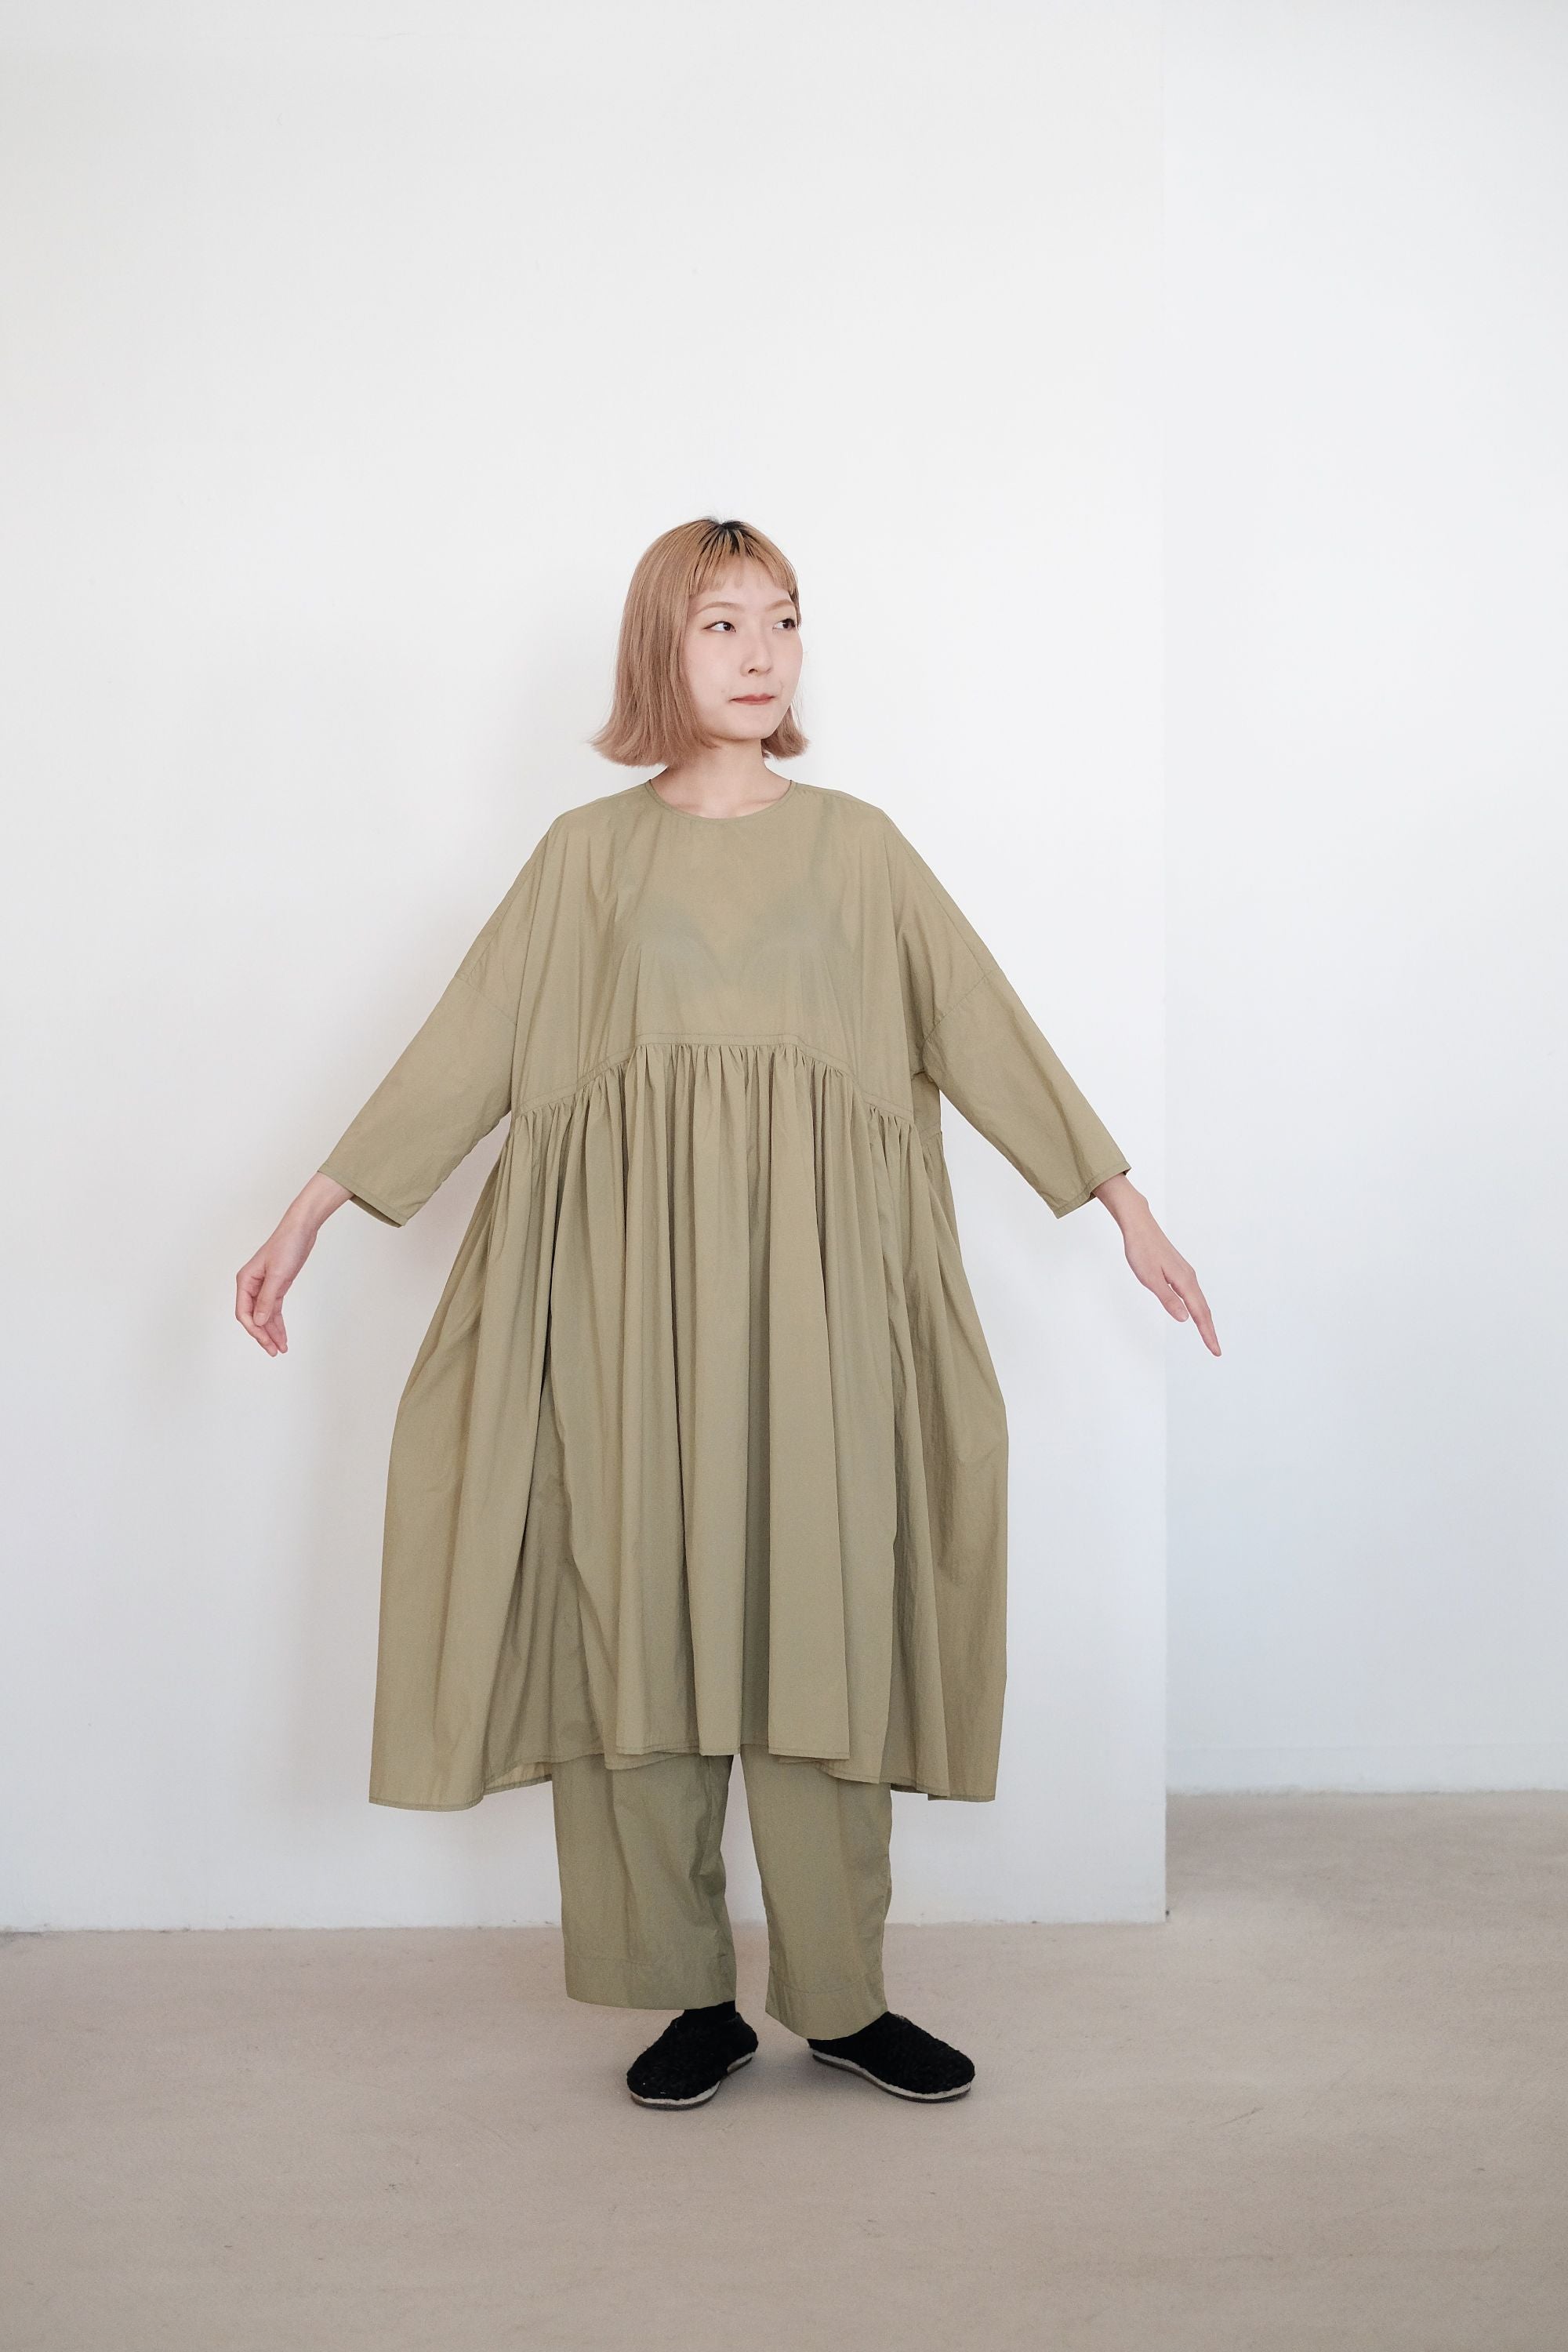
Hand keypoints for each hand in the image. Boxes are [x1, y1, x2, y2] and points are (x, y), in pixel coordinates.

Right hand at [236, 1176, 348, 1355]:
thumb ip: (267, 1299)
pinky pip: (274, 1310)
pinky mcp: (276, 1287)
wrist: (301, 1230)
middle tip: (274, 1352)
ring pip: (265, 1316)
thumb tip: (260, 1321)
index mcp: (245, 1281)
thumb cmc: (287, 1245)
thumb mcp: (278, 1274)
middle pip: (253, 1317)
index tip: (266, 1342)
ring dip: (271, 1333)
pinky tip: (282, 1335)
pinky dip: (278, 1323)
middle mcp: (252, 1286)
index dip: (254, 1330)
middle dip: (263, 1335)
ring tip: (281, 1349)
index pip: (244, 1312)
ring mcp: (264, 1287)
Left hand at [1093, 1175, 1219, 1354]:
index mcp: (1184, 1282)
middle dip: (1210, 1331)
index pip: (1199, 1314)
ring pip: (1200, 1302)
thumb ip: (1168, 1299)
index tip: (1215, 1350)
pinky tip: (1195, 1312)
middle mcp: (1189, 1278)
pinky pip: (1194, 1294)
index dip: (1207, 1334)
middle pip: (1204, 1310)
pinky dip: (1199, 1308)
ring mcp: (1186, 1274)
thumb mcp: (1151, 1279)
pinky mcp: (1180, 1271)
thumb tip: (1185, 1319)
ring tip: (1208, 1336)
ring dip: (1205, 1320)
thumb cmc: (1142, 1251)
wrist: (1140, 1227)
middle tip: (1216, 1350)